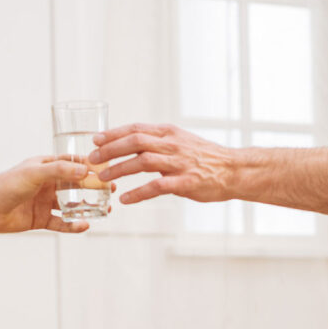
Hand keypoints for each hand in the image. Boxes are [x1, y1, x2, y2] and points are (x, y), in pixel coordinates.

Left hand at [0, 156, 101, 234]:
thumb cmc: (6, 184)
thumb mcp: (35, 172)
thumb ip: (60, 170)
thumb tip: (85, 171)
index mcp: (46, 167)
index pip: (73, 164)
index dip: (90, 167)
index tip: (107, 170)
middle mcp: (47, 184)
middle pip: (76, 185)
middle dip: (94, 188)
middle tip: (111, 191)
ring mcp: (44, 202)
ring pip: (72, 205)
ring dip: (88, 207)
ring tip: (105, 210)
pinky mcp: (40, 219)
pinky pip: (62, 223)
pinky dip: (74, 225)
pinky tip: (85, 225)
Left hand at [91, 123, 237, 204]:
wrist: (234, 170)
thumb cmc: (207, 158)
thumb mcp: (182, 142)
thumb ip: (160, 143)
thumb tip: (135, 144)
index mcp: (170, 133)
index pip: (136, 129)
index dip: (113, 134)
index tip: (95, 140)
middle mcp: (172, 145)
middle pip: (134, 141)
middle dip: (110, 150)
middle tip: (92, 159)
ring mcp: (179, 163)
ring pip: (142, 162)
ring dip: (119, 169)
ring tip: (102, 177)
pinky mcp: (185, 182)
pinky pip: (157, 187)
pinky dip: (139, 193)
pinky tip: (126, 200)